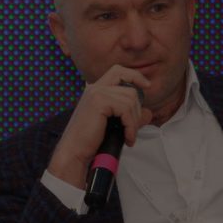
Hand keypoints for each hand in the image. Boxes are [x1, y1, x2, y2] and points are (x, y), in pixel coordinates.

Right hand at [47, 65, 153, 188]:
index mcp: (95, 90)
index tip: (147, 86)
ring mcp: (96, 93)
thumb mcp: (114, 125)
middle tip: (134, 124)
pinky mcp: (99, 102)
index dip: (135, 75)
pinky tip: (127, 138)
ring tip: (129, 135)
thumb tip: (148, 112)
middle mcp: (94, 88)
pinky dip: (131, 125)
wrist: (75, 151)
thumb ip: (130, 116)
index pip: (118, 71)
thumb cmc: (90, 141)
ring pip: (130, 99)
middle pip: (128, 83)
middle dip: (137, 105)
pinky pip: (126, 109)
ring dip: (134, 120)